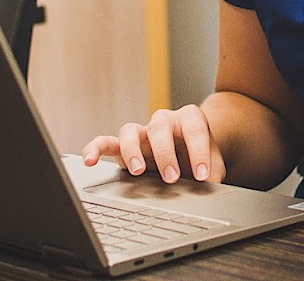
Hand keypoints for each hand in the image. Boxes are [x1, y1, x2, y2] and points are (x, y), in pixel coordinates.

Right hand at [81, 104, 226, 184]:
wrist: (190, 150)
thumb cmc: (199, 154)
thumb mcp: (212, 162)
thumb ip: (213, 171)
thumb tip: (210, 185)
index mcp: (189, 119)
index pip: (195, 129)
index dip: (200, 151)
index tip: (203, 175)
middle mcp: (163, 121)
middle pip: (160, 127)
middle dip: (165, 153)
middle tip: (172, 178)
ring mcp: (142, 132)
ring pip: (130, 130)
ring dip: (133, 151)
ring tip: (137, 171)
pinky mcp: (124, 145)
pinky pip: (106, 142)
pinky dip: (96, 148)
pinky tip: (90, 160)